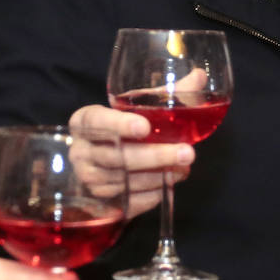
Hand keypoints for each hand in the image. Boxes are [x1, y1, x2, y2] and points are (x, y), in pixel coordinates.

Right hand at [69, 104, 192, 219]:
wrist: (98, 163)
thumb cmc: (119, 129)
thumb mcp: (135, 108)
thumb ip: (165, 94)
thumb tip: (199, 76)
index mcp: (84, 121)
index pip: (97, 120)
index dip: (119, 124)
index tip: (145, 127)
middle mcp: (80, 151)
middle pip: (116, 156)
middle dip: (155, 156)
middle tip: (186, 153)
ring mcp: (88, 180)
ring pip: (125, 181)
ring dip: (159, 176)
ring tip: (184, 168)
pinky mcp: (100, 203)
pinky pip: (129, 201)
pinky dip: (152, 194)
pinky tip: (169, 183)